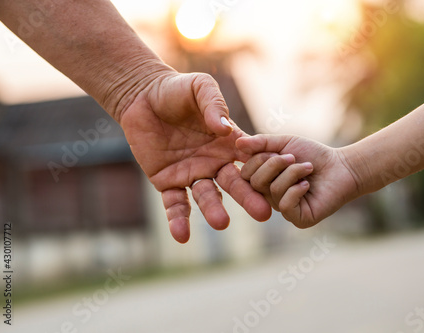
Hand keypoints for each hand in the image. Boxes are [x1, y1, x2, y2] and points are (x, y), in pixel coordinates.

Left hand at [120, 71, 270, 242]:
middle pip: (235, 184)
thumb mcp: (200, 87)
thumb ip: (214, 105)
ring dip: (214, 210)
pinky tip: (182, 236)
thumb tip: (225, 129)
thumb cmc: (177, 89)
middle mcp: (214, 162)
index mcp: (228, 143)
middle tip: (264, 214)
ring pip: (207, 197)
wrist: (142, 97)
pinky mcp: (167, 182)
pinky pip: (175, 204)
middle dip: (249, 198)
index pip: (250, 160)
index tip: (280, 184)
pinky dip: (178, 219)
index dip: (265, 172)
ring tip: (222, 223)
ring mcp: (192, 174)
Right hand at [237, 135, 358, 227]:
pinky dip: (296, 190)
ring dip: (292, 173)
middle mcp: (269, 196)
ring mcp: (283, 208)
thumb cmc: (313, 155)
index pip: (245, 174)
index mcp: (264, 179)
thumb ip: (262, 143)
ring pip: (272, 191)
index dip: (257, 159)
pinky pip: (286, 205)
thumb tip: (238, 143)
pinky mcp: (298, 218)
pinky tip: (308, 185)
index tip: (276, 151)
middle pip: (255, 183)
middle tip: (292, 157)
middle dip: (273, 165)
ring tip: (308, 168)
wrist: (341, 167)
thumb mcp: (285, 143)